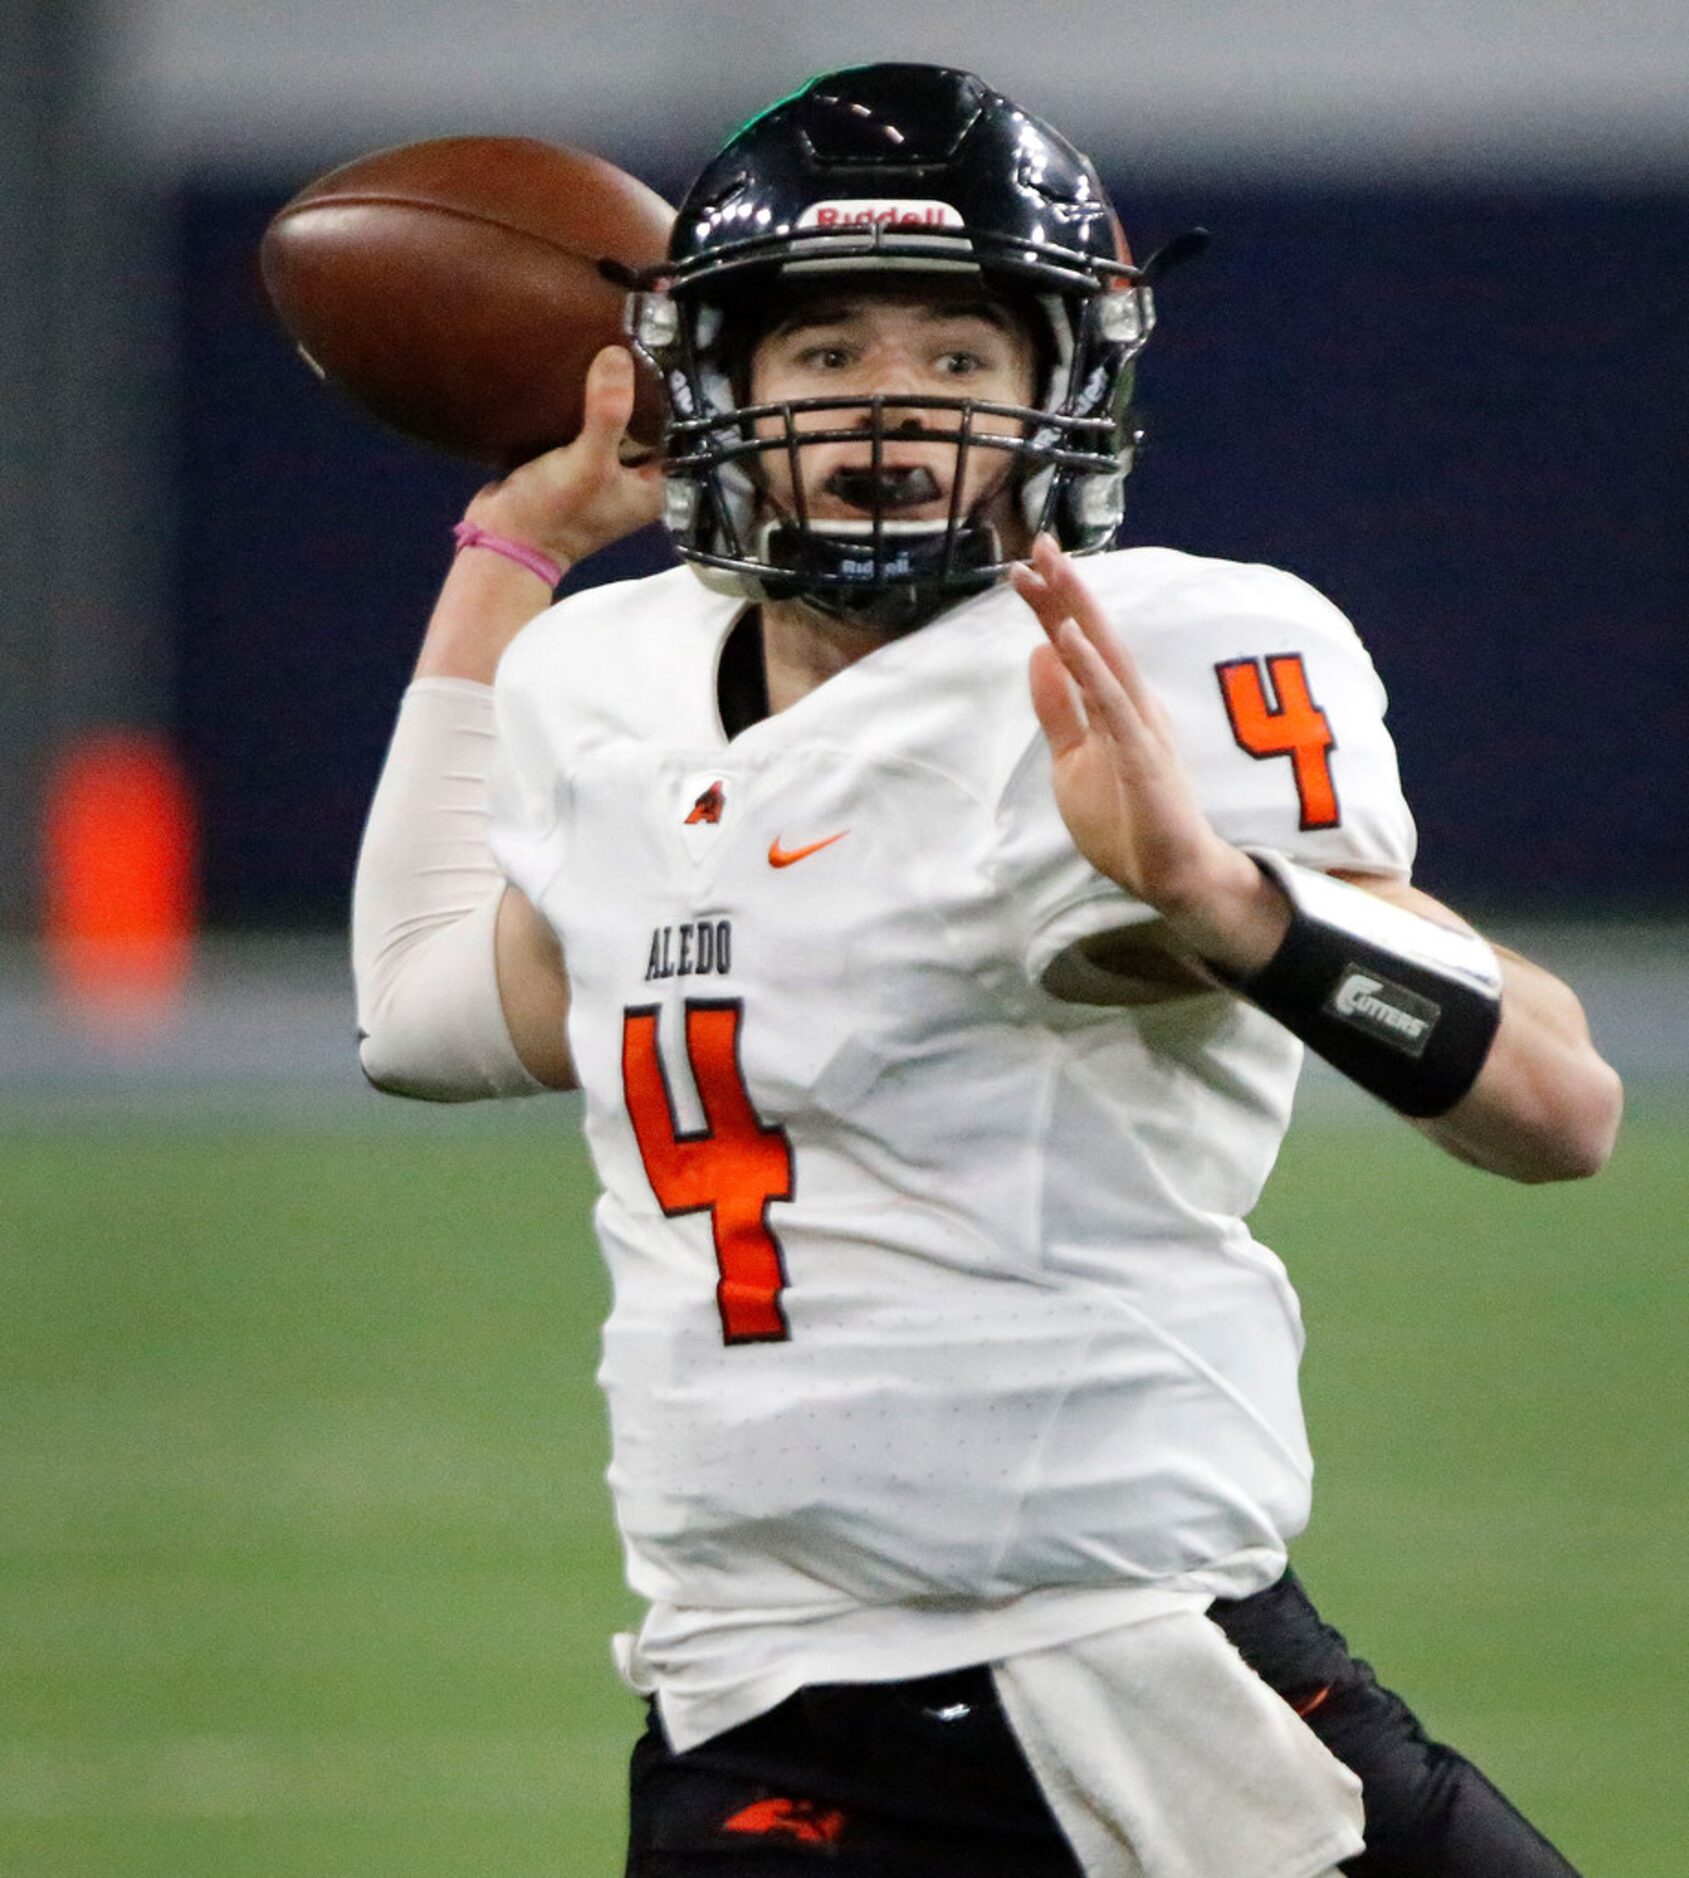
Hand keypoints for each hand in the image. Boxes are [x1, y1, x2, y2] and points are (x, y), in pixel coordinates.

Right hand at [463, 346, 665, 569]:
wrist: (501, 541)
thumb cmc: (555, 510)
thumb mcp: (588, 460)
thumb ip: (608, 411)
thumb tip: (619, 354)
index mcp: (651, 490)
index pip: (669, 434)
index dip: (661, 398)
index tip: (653, 356)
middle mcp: (631, 484)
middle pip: (638, 427)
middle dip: (628, 394)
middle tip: (623, 344)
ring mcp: (598, 477)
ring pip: (608, 427)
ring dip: (601, 399)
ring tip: (600, 351)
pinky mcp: (568, 469)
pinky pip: (580, 431)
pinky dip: (577, 411)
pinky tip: (573, 377)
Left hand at [1012, 535, 1289, 974]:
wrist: (1169, 876)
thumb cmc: (1128, 821)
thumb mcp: (1073, 761)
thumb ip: (1060, 709)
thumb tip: (1039, 653)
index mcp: (1115, 704)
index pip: (1077, 646)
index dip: (1051, 606)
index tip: (1022, 569)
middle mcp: (1131, 704)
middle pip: (1093, 637)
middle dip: (1066, 589)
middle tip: (1039, 543)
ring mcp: (1140, 727)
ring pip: (1105, 657)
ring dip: (1076, 613)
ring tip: (1051, 572)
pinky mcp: (1143, 756)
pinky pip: (1112, 705)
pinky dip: (1090, 669)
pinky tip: (1067, 638)